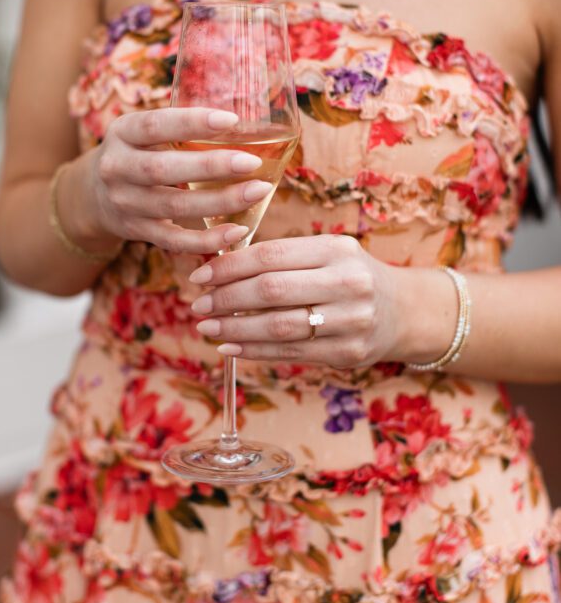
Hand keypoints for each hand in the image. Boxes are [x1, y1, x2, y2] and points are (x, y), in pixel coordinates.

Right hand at [74, 107, 272, 253]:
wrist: (93, 194)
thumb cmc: (137, 153)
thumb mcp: (142, 132)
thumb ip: (177, 127)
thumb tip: (242, 122)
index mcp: (122, 132)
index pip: (154, 125)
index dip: (192, 122)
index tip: (231, 121)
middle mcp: (117, 168)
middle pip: (163, 169)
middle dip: (211, 166)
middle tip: (252, 162)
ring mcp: (125, 203)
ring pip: (173, 206)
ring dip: (219, 201)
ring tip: (257, 192)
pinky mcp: (136, 231)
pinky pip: (174, 240)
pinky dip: (206, 240)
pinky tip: (236, 230)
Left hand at [187, 235, 406, 367]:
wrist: (403, 311)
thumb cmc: (350, 276)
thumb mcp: (327, 253)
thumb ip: (282, 258)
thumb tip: (219, 268)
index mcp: (337, 249)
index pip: (270, 256)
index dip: (228, 267)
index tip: (200, 276)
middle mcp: (348, 282)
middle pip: (271, 291)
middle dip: (226, 299)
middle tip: (198, 305)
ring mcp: (352, 320)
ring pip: (279, 327)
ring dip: (235, 329)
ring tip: (208, 328)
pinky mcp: (349, 353)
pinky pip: (292, 353)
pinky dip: (255, 351)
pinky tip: (231, 347)